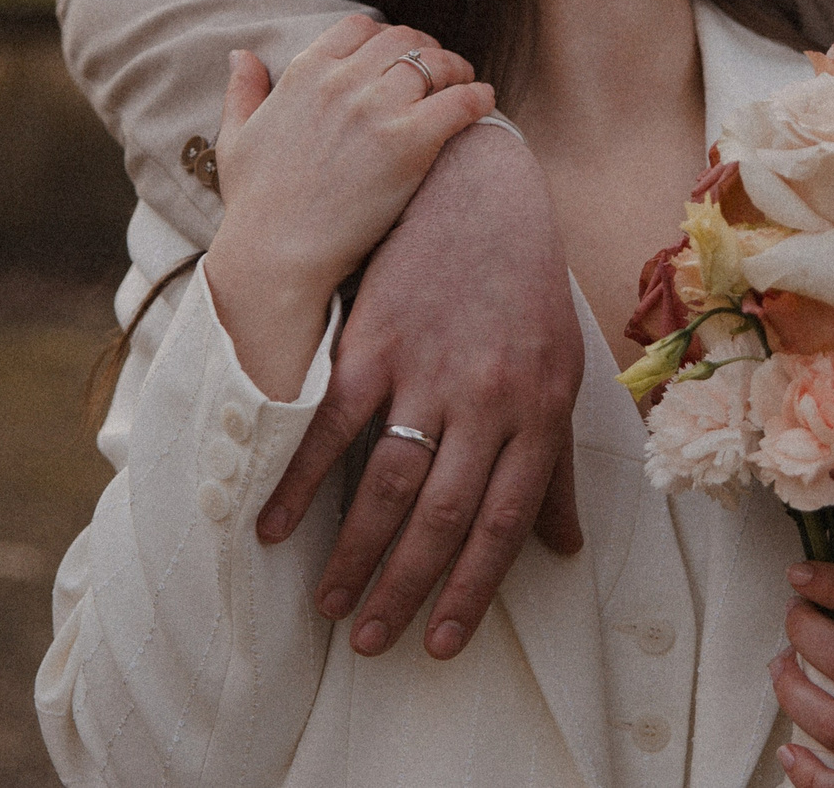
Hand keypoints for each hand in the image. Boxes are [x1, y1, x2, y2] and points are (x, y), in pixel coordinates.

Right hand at [207, 16, 493, 397]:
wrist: (276, 255)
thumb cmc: (256, 205)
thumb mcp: (236, 138)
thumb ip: (242, 91)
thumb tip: (242, 53)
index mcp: (305, 74)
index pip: (359, 27)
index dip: (386, 36)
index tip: (399, 54)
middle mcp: (342, 81)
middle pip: (403, 40)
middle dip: (427, 48)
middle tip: (442, 69)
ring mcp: (377, 109)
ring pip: (435, 63)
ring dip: (456, 69)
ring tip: (465, 83)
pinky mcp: (409, 142)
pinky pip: (459, 101)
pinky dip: (477, 96)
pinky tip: (484, 102)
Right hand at [253, 120, 586, 660]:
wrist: (477, 189)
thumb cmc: (524, 289)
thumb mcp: (559, 371)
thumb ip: (553, 463)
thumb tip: (562, 548)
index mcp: (540, 411)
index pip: (503, 524)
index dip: (470, 592)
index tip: (438, 644)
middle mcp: (487, 398)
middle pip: (441, 518)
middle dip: (403, 591)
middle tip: (370, 643)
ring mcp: (427, 369)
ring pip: (387, 485)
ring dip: (353, 555)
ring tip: (330, 606)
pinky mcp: (373, 341)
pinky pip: (331, 427)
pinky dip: (299, 483)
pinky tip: (272, 528)